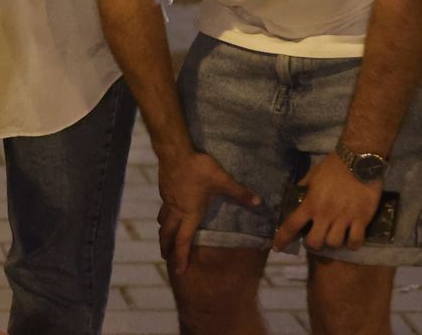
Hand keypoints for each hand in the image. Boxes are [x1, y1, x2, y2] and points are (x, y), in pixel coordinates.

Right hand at [157, 150, 259, 273]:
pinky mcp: (164, 189)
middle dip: (167, 247)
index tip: (179, 271)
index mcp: (190, 213)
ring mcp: (168, 199)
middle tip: (166, 257)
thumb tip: (259, 202)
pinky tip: (171, 210)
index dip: (181, 257)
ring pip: (163, 220)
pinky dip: (165, 215)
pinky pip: (164, 208)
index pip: (183, 241)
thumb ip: (239, 192)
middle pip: (167, 234)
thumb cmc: (199, 168)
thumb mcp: (222, 180)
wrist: (174, 151)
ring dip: (164, 231)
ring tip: (166, 236)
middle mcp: (177, 210)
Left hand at [273, 153, 383, 252]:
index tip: (277, 247)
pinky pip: (355, 241)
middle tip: (316, 238)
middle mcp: (325, 214)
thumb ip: (303, 188)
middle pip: (315, 242)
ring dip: (332, 243)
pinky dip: (352, 244)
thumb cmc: (332, 166)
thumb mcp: (312, 175)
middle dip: (312, 244)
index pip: (291, 225)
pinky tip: (350, 239)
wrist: (358, 161)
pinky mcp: (361, 219)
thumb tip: (296, 195)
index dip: (283, 239)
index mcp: (310, 203)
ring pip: (334, 244)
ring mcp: (344, 218)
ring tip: (334, 237)